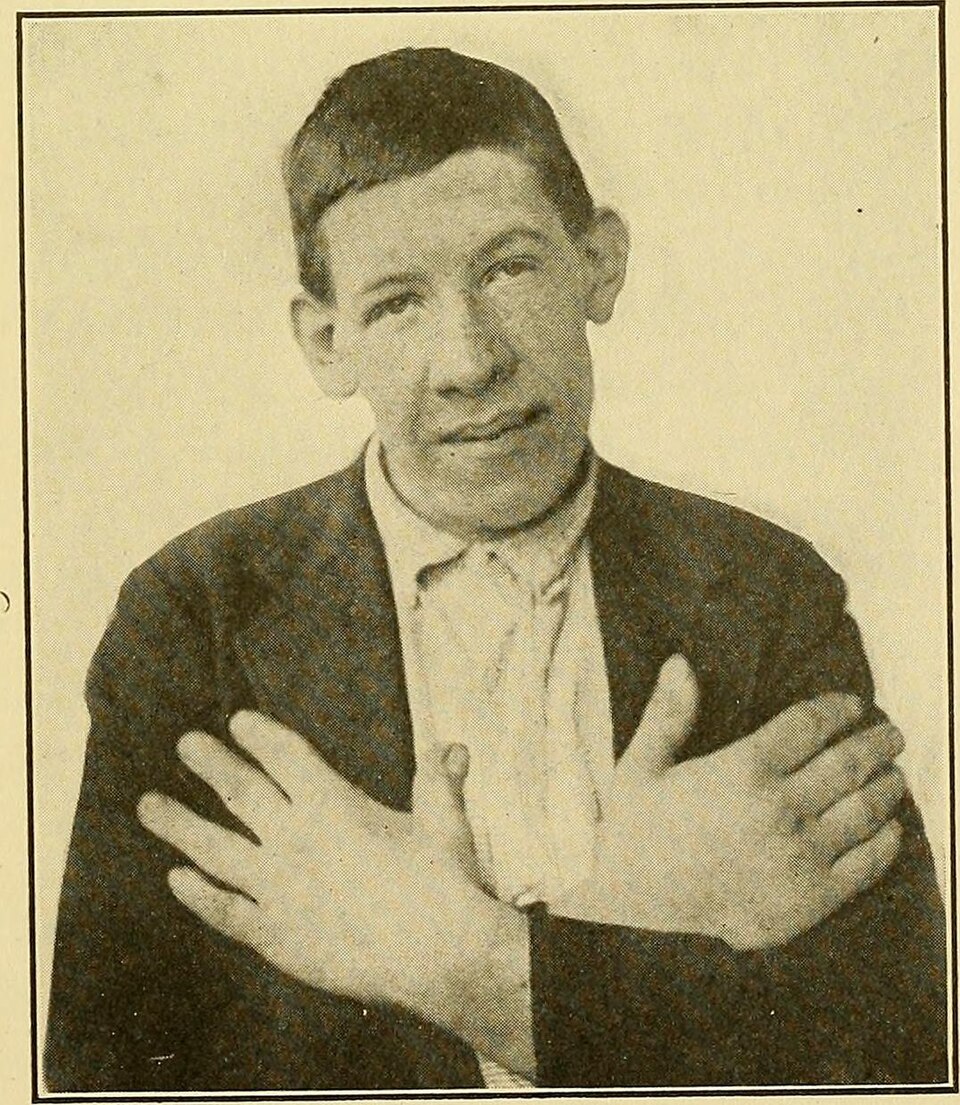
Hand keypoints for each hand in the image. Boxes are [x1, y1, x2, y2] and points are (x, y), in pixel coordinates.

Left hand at [136, 713, 534, 1072]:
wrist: (434, 954)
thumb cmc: (442, 883)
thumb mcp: (444, 822)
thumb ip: (437, 781)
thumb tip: (452, 747)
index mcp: (333, 805)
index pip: (287, 757)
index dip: (260, 735)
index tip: (238, 721)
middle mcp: (295, 839)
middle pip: (242, 792)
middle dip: (211, 764)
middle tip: (185, 744)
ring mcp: (278, 888)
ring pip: (215, 849)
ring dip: (180, 825)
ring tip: (148, 806)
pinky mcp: (275, 934)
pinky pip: (225, 911)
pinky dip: (199, 895)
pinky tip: (177, 880)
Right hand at [555, 656, 904, 948]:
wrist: (637, 914)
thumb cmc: (637, 836)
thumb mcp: (640, 767)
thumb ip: (667, 714)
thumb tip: (680, 662)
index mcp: (742, 770)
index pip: (808, 725)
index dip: (837, 708)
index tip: (852, 703)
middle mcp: (780, 808)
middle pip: (848, 762)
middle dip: (876, 742)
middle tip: (889, 734)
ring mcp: (801, 854)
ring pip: (865, 808)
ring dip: (888, 785)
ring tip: (894, 775)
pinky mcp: (812, 897)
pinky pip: (867, 863)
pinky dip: (886, 840)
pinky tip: (889, 827)